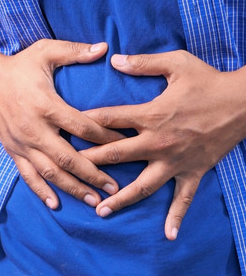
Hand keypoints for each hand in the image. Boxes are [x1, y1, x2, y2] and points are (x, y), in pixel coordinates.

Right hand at [0, 39, 122, 208]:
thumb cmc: (19, 65)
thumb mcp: (45, 51)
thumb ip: (75, 51)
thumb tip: (105, 48)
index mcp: (46, 105)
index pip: (83, 127)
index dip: (107, 137)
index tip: (126, 144)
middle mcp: (34, 128)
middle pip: (68, 158)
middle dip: (94, 175)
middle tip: (115, 188)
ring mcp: (22, 142)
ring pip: (50, 172)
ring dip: (73, 188)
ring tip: (94, 201)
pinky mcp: (12, 149)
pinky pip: (27, 175)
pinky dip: (41, 191)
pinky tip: (55, 203)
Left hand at [81, 50, 245, 239]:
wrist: (245, 102)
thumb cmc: (208, 80)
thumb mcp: (176, 63)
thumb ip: (143, 63)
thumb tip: (114, 60)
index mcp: (151, 114)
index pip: (110, 119)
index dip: (85, 122)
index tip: (65, 129)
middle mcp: (159, 141)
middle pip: (117, 155)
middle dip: (91, 163)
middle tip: (70, 171)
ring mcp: (176, 160)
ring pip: (143, 185)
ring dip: (120, 198)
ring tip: (99, 210)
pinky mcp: (194, 171)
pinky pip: (184, 198)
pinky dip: (177, 216)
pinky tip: (168, 234)